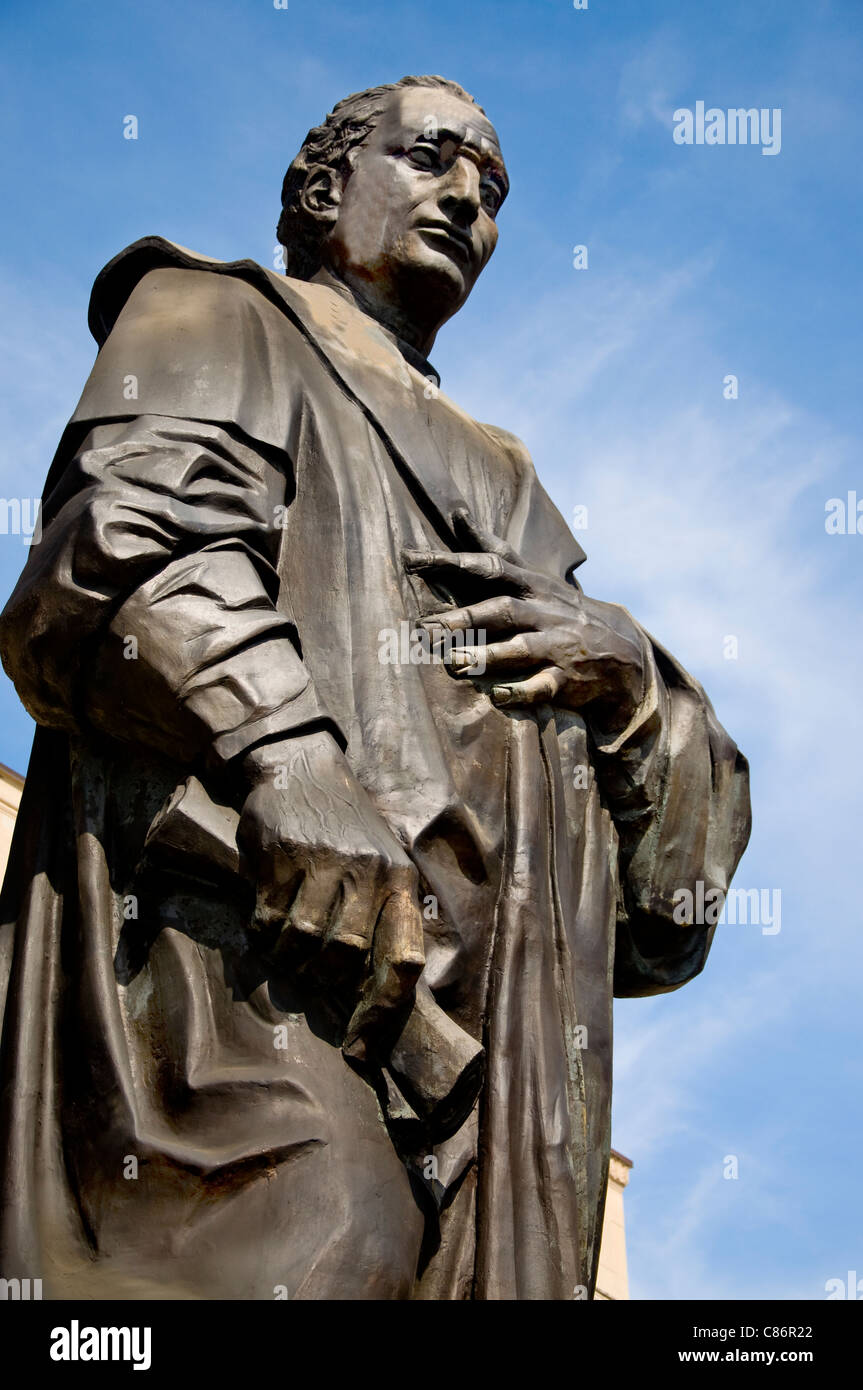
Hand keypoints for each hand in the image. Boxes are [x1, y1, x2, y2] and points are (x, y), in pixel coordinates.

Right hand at [237, 729, 424, 1062]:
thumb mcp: (381, 860)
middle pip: (345, 956)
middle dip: (322, 976)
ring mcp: (323, 861)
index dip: (383, 1010)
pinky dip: (263, 933)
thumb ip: (383, 915)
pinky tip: (264, 921)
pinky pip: (269, 918)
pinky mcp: (282, 855)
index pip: (404, 957)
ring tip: (285, 946)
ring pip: (303, 941)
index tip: (363, 1048)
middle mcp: (368, 870)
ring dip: (288, 956)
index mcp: (399, 879)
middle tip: (310, 970)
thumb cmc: (344, 826)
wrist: (302, 764)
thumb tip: (370, 994)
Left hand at [404, 514, 644, 731]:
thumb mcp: (533, 577)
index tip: (411, 559)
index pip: (491, 566)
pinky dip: (521, 691)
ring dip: (487, 655)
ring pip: (520, 649)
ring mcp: (555, 646)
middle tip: (428, 627)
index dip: (451, 561)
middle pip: (503, 610)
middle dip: (466, 617)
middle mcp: (542, 613)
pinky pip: (543, 686)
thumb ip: (495, 550)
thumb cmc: (560, 610)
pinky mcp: (565, 678)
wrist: (622, 650)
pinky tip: (498, 696)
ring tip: (454, 663)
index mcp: (531, 586)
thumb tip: (459, 516)